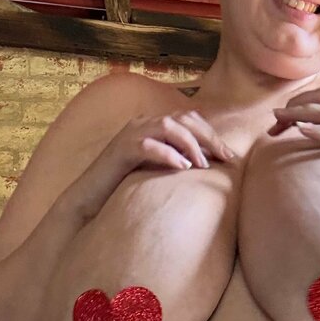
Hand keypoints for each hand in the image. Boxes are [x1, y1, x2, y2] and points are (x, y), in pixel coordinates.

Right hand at [60, 108, 237, 223]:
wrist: (89, 200)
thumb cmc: (124, 189)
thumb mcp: (156, 172)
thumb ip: (176, 162)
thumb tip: (207, 168)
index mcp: (153, 127)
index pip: (189, 120)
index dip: (212, 135)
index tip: (230, 157)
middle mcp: (142, 124)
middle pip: (184, 120)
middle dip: (209, 138)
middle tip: (226, 158)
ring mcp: (130, 135)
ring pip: (168, 127)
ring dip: (190, 145)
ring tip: (204, 166)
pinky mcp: (120, 151)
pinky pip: (148, 146)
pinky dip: (168, 155)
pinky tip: (182, 168)